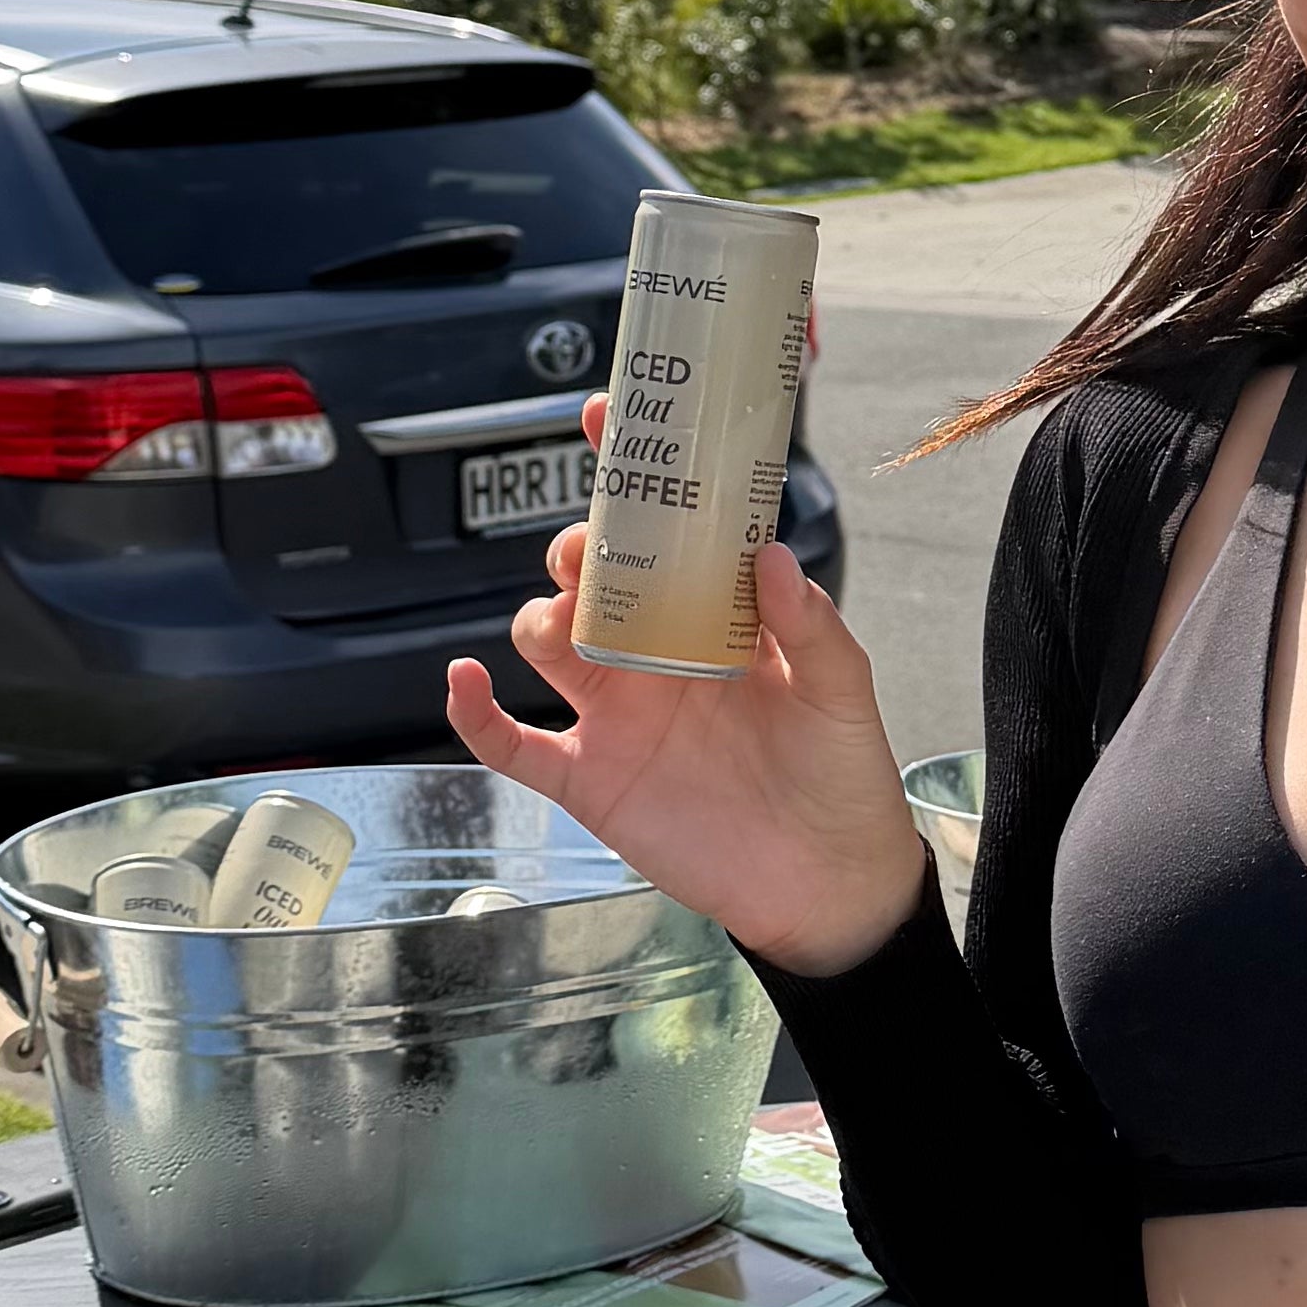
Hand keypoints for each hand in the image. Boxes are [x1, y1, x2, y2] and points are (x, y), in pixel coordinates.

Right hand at [446, 394, 926, 975]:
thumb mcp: (842, 690)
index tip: (607, 420)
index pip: (660, 533)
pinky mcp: (590, 781)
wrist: (827, 885)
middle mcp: (653, 657)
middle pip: (586, 578)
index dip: (627, 475)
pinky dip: (472, 712)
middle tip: (596, 549)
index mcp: (710, 620)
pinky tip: (462, 678)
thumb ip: (809, 622)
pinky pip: (509, 742)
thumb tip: (766, 552)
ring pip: (542, 640)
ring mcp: (615, 717)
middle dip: (577, 549)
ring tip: (571, 618)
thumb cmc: (844, 778)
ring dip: (542, 615)